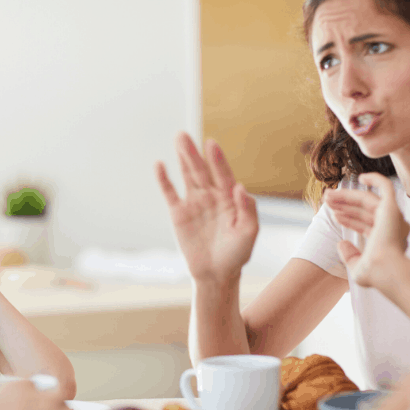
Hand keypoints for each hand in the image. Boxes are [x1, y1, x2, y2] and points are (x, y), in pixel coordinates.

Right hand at [155, 132, 257, 284]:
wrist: (216, 274)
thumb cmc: (236, 254)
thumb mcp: (248, 233)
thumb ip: (247, 210)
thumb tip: (240, 187)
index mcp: (229, 198)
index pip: (222, 174)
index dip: (217, 160)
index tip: (211, 144)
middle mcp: (211, 196)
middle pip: (201, 170)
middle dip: (193, 153)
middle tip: (184, 136)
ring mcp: (194, 203)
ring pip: (187, 176)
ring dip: (182, 158)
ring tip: (178, 139)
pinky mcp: (179, 213)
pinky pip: (170, 193)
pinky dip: (164, 179)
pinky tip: (160, 165)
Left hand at [324, 173, 409, 288]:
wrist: (386, 271)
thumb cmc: (375, 275)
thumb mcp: (357, 268)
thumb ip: (349, 256)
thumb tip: (341, 243)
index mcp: (386, 240)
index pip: (365, 225)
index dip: (349, 219)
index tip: (334, 214)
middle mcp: (392, 227)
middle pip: (364, 210)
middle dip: (344, 204)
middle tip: (326, 200)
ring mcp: (394, 217)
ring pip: (367, 200)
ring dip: (347, 196)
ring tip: (327, 196)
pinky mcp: (392, 208)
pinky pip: (386, 187)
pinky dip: (375, 179)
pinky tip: (361, 177)